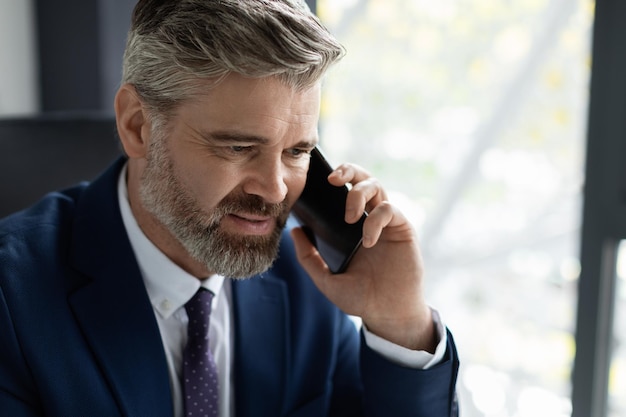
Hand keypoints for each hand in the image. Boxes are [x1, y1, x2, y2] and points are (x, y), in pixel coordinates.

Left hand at [291, 163, 436, 351]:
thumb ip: (309, 258)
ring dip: (359, 193)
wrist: (387, 313)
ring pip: (377, 185)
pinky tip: (367, 241)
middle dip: (348, 170)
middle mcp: (369, 218)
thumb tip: (295, 231)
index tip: (317, 181)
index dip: (334, 179)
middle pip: (362, 178)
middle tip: (333, 179)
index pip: (343, 191)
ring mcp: (386, 222)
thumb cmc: (360, 298)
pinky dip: (376, 221)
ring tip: (350, 217)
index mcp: (351, 226)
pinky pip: (389, 209)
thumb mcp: (327, 280)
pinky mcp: (402, 228)